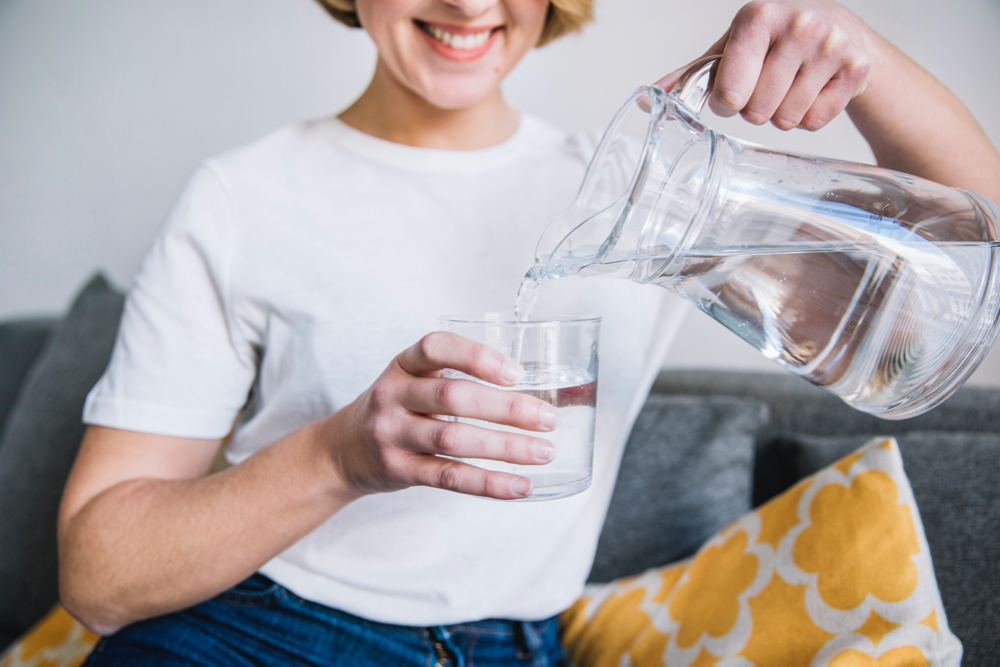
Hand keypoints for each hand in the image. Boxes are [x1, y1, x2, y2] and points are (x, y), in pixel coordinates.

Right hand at [318, 332, 558, 499]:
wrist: (340, 451)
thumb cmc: (396, 409)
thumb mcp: (412, 381)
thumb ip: (457, 379)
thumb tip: (534, 388)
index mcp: (403, 364)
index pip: (436, 347)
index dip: (477, 356)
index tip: (516, 373)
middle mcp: (393, 394)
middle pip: (452, 397)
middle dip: (506, 409)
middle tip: (548, 418)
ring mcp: (392, 433)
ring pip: (453, 439)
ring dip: (504, 447)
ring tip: (543, 452)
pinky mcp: (398, 469)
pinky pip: (448, 476)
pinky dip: (488, 483)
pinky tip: (519, 485)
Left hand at [657, 1, 874, 130]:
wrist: (837, 26)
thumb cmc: (773, 38)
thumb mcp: (731, 47)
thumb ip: (692, 75)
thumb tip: (649, 99)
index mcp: (758, 17)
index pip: (730, 92)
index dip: (726, 102)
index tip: (732, 92)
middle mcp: (798, 26)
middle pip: (757, 112)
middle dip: (755, 109)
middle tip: (765, 85)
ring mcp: (831, 46)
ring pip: (786, 119)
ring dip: (781, 113)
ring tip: (788, 86)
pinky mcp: (855, 69)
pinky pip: (815, 121)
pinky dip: (809, 115)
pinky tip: (811, 89)